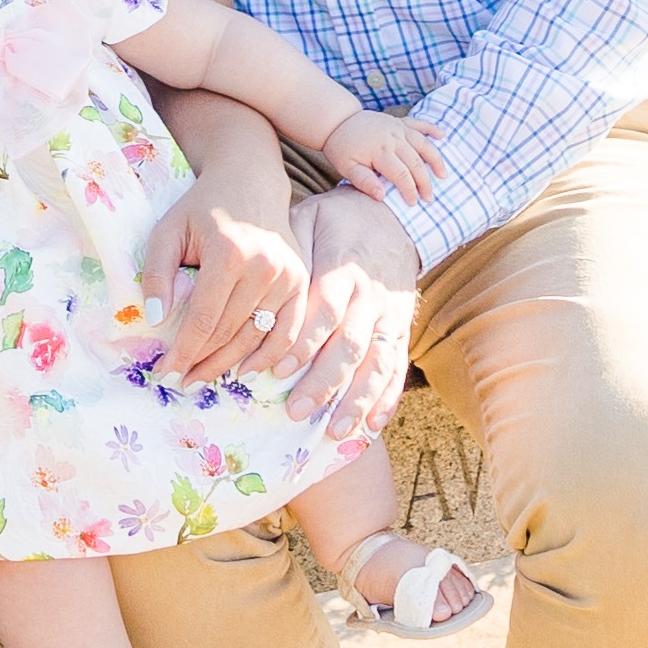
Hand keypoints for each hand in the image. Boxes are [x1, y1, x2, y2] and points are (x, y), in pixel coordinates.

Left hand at [147, 173, 318, 386]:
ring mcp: (288, 276)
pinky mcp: (301, 282)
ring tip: (204, 378)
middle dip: (201, 363)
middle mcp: (264, 267)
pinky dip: (269, 356)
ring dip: (229, 365)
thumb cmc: (202, 208)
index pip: (202, 319)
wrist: (248, 182)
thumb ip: (158, 273)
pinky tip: (246, 370)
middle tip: (181, 382)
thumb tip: (154, 319)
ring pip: (256, 337)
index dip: (182, 351)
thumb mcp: (168, 230)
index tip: (164, 372)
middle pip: (229, 333)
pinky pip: (288, 331)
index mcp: (229, 252)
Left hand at [281, 189, 421, 439]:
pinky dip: (387, 398)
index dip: (304, 342)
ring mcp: (390, 316)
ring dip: (357, 399)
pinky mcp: (402, 330)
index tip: (277, 370)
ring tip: (335, 431)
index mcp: (343, 268)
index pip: (325, 310)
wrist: (388, 216)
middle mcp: (370, 296)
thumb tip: (245, 279)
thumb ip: (285, 251)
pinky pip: (397, 367)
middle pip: (350, 344)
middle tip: (295, 411)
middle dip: (324, 381)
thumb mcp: (307, 220)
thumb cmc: (332, 222)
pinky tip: (372, 426)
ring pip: (377, 361)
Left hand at [319, 108, 445, 203]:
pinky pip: (419, 123)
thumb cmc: (342, 148)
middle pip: (415, 162)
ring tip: (443, 175)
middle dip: (424, 182)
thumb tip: (381, 196)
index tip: (413, 203)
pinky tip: (443, 136)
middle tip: (429, 198)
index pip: (401, 174)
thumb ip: (363, 181)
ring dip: (435, 159)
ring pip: (423, 143)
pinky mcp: (399, 121)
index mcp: (380, 151)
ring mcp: (397, 127)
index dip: (409, 190)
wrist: (337, 121)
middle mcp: (392, 138)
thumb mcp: (346, 167)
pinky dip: (432, 128)